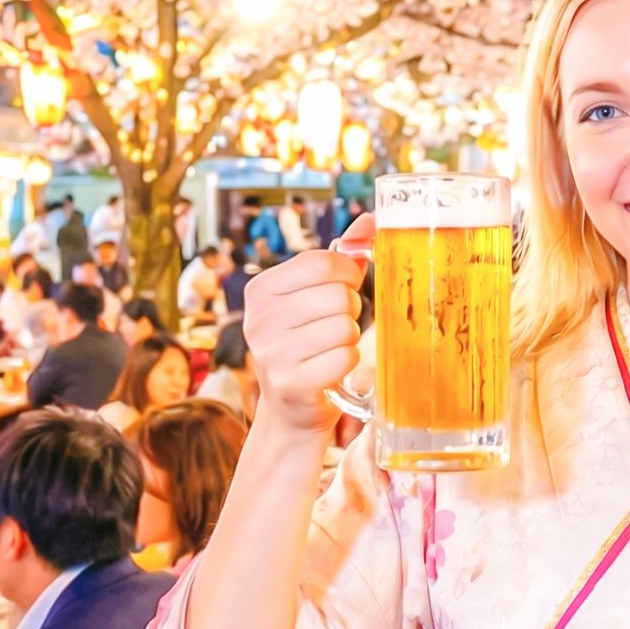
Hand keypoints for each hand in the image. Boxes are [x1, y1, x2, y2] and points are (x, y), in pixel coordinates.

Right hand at [241, 213, 373, 439]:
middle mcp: (258, 319)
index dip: (347, 274)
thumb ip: (341, 257)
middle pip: (337, 295)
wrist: (292, 408)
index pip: (322, 262)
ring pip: (344, 326)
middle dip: (349, 311)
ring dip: (348, 338)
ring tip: (329, 349)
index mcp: (260, 289)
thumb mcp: (316, 296)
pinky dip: (347, 362)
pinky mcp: (291, 383)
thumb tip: (371, 220)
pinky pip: (345, 356)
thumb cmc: (309, 343)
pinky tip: (330, 369)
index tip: (343, 288)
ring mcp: (271, 353)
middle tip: (333, 327)